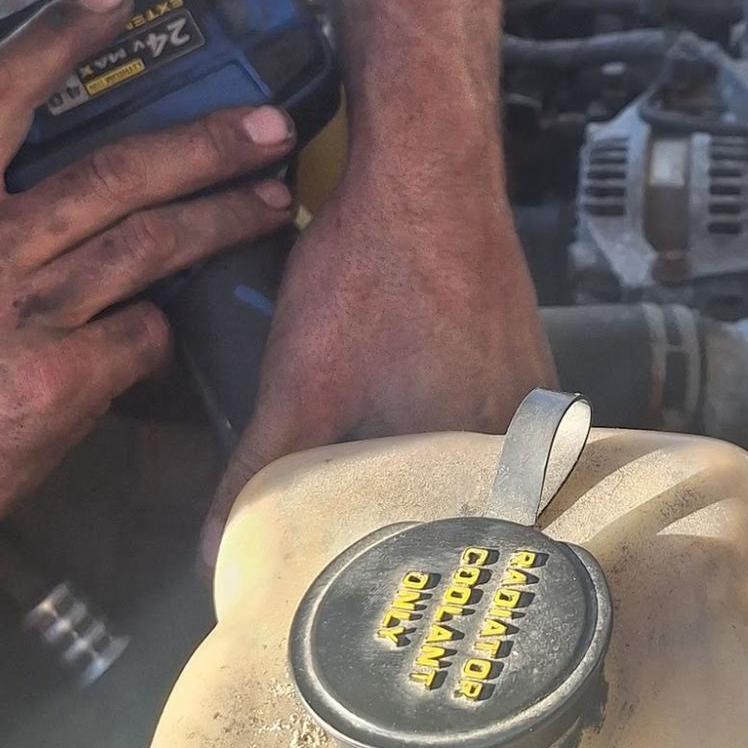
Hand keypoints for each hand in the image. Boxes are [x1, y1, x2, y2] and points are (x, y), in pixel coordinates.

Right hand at [0, 0, 299, 592]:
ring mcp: (21, 318)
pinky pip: (138, 341)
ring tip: (273, 203)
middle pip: (114, 174)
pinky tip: (169, 341)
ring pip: (148, 247)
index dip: (57, 39)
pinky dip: (159, 337)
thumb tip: (31, 222)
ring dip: (222, 222)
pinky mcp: (57, 387)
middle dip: (204, 145)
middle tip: (269, 126)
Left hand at [204, 154, 552, 553]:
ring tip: (368, 474)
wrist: (426, 167)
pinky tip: (403, 409)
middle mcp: (522, 434)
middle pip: (449, 508)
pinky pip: (483, 415)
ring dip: (419, 471)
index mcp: (476, 460)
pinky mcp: (526, 352)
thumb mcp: (298, 384)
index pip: (425, 545)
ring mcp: (531, 390)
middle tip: (347, 537)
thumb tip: (216, 558)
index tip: (342, 580)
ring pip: (466, 462)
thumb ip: (257, 475)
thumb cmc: (371, 272)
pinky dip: (441, 424)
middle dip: (397, 521)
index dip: (378, 566)